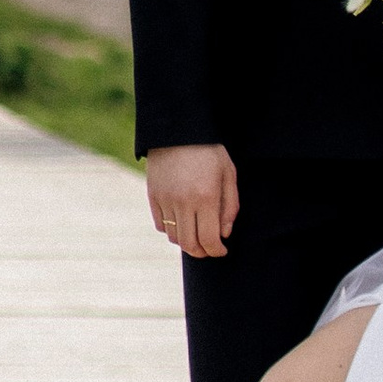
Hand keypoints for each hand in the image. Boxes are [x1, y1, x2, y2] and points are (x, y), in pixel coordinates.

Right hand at [144, 143, 238, 258]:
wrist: (178, 129)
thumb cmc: (208, 150)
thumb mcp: (228, 173)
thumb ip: (230, 206)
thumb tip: (224, 233)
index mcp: (206, 197)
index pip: (209, 240)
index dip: (217, 251)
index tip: (222, 250)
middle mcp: (184, 202)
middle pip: (189, 245)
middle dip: (202, 252)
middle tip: (210, 248)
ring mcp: (166, 200)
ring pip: (174, 238)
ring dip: (187, 241)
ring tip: (196, 233)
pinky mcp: (153, 196)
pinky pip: (161, 225)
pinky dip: (171, 229)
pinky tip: (182, 221)